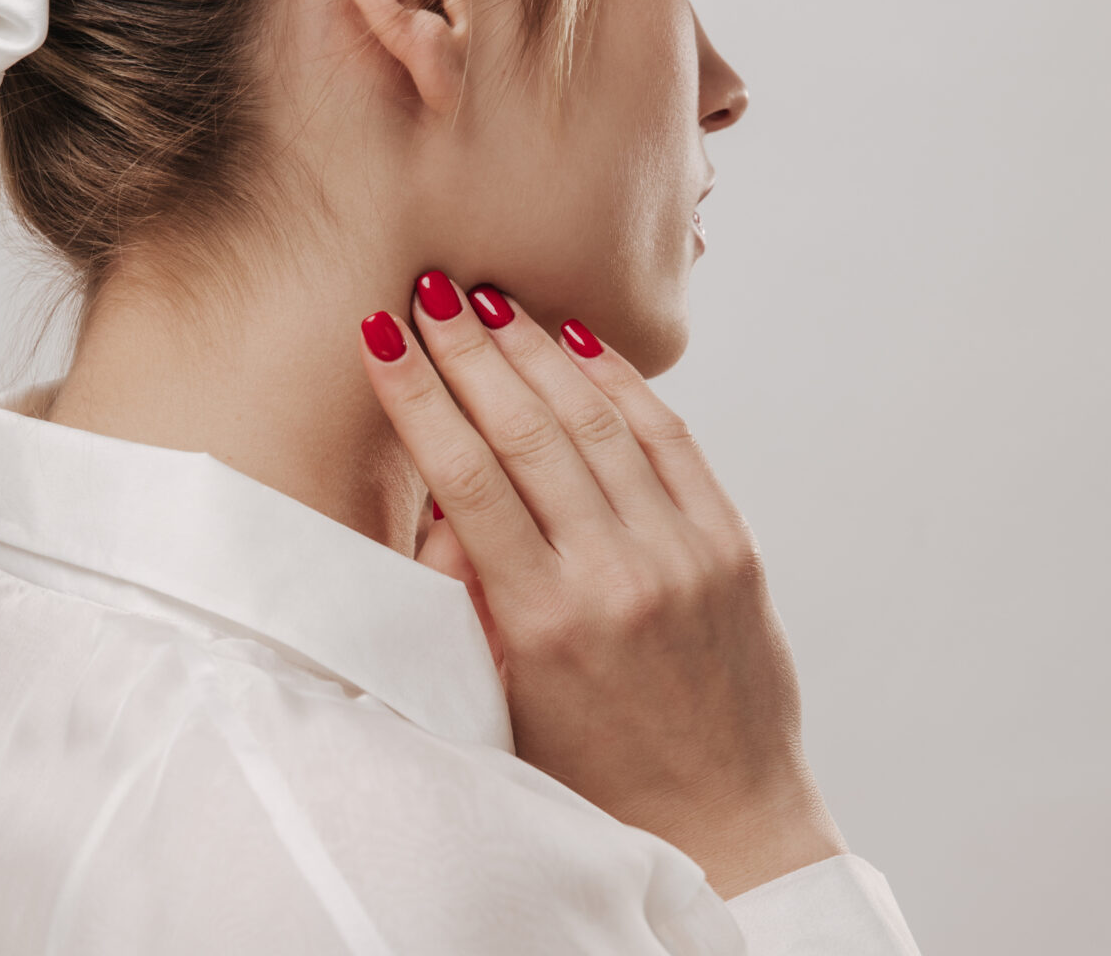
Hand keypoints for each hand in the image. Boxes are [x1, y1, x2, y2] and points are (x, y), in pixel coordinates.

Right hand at [358, 270, 847, 898]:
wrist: (724, 821)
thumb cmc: (592, 773)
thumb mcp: (502, 696)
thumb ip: (465, 594)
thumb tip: (442, 499)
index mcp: (539, 621)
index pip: (464, 475)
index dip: (417, 395)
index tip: (380, 337)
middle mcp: (613, 575)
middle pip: (527, 428)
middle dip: (468, 350)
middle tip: (429, 290)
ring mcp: (682, 553)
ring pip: (600, 419)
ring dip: (538, 350)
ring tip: (492, 301)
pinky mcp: (730, 545)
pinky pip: (671, 440)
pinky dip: (622, 384)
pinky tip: (580, 342)